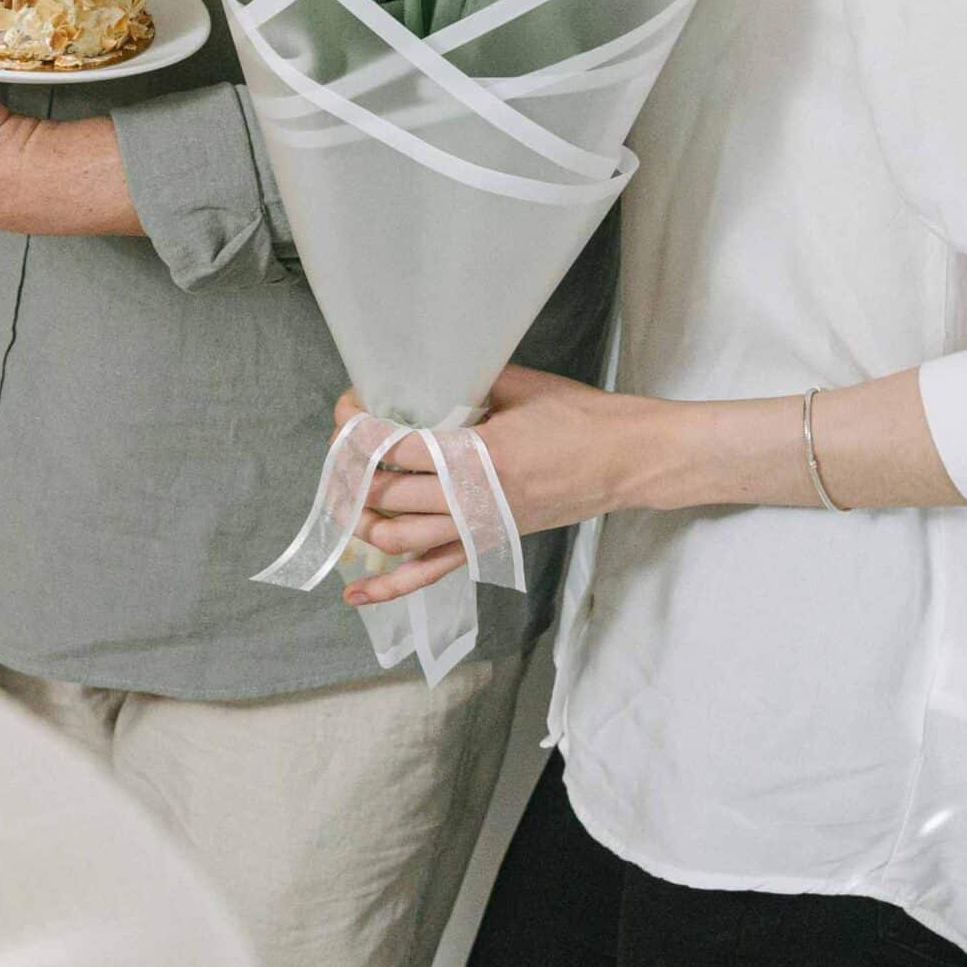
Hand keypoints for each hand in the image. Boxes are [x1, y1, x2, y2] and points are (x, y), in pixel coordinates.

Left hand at [335, 366, 657, 607]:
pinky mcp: (487, 545)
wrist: (626, 460)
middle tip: (340, 442)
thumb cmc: (578, 417)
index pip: (394, 445)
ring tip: (342, 492)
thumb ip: (465, 383)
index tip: (346, 406)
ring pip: (397, 537)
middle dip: (349, 469)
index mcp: (477, 454)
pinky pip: (431, 573)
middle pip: (385, 492)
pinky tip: (356, 593)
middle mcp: (472, 499)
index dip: (357, 427)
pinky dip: (390, 586)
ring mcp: (478, 528)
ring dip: (360, 519)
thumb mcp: (518, 386)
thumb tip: (419, 373)